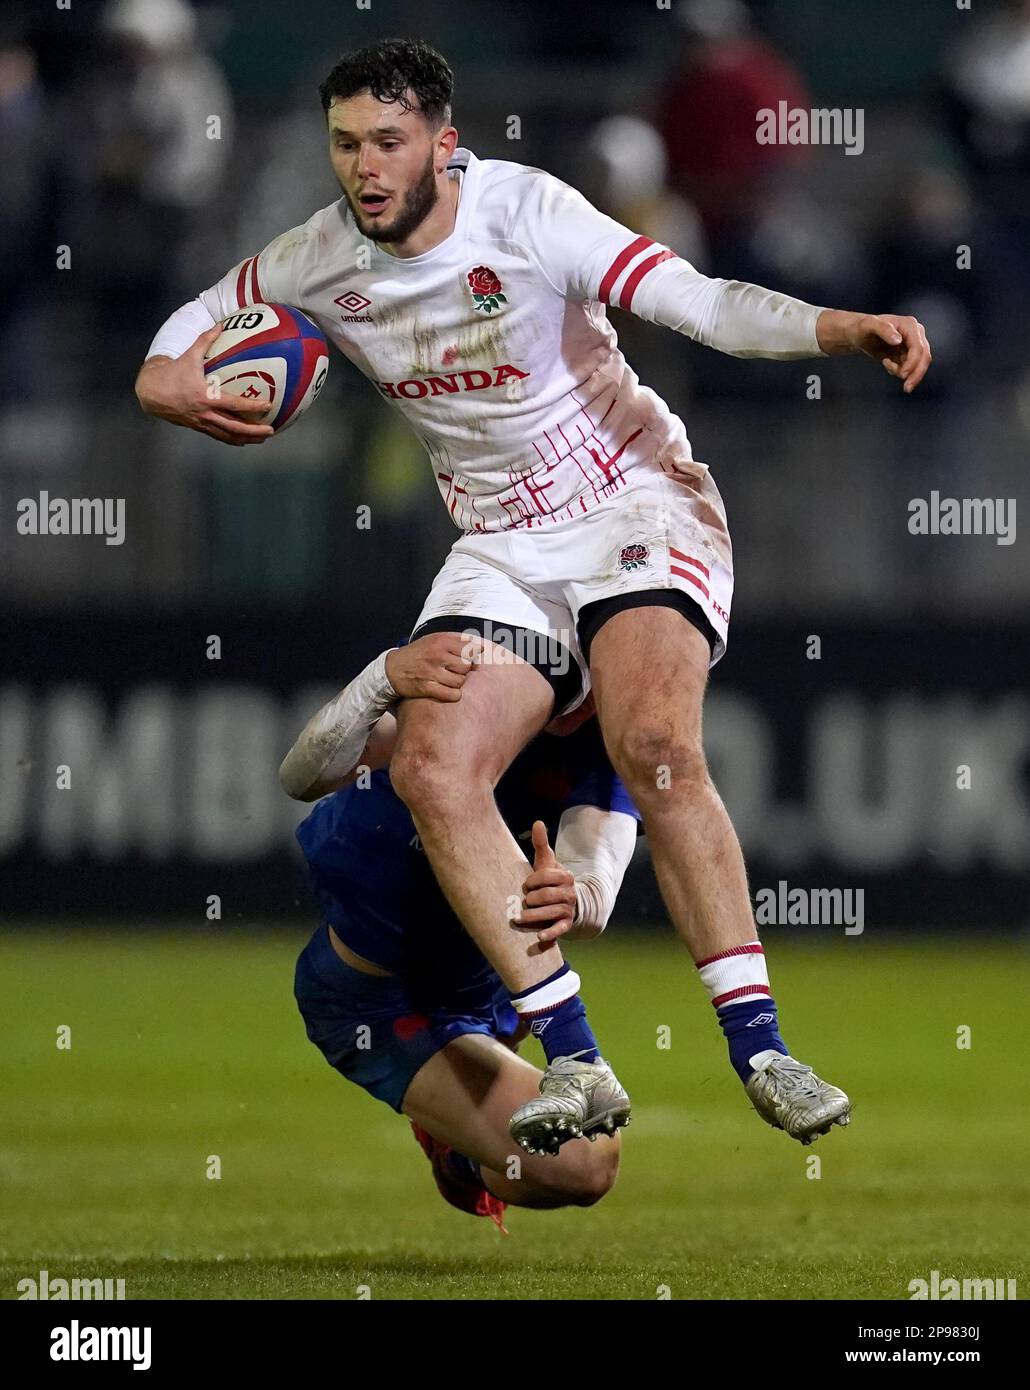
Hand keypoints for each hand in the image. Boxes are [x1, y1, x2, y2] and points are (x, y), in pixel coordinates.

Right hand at [134, 325, 274, 444]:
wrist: (150, 392)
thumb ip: (205, 340)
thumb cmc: (171, 373)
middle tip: (270, 430)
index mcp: (205, 397)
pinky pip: (218, 436)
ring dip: (246, 438)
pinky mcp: (197, 427)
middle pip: (234, 427)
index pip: (234, 404)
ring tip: (262, 439)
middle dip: (253, 431)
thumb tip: (219, 324)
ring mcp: (201, 423)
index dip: (252, 406)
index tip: (268, 405)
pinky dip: (232, 439)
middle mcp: (205, 413)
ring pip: (227, 435)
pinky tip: (243, 440)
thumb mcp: (189, 355)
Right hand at [385, 632, 482, 702]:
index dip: (473, 656)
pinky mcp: (426, 687)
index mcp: (441, 641)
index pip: (471, 649)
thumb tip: (482, 645)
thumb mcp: (435, 639)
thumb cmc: (418, 653)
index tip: (469, 659)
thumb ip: (457, 640)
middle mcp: (437, 655)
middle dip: (464, 671)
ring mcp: (431, 672)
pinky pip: (451, 694)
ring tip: (448, 680)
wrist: (392, 668)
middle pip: (467, 667)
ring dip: (457, 683)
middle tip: (454, 671)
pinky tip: (448, 691)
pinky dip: (453, 695)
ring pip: (460, 681)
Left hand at [511, 820, 577, 942]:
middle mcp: (569, 892)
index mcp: (565, 876)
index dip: (532, 881)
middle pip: (545, 896)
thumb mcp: (546, 863)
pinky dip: (550, 933)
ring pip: (550, 912)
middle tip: (524, 901)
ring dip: (533, 916)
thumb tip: (537, 822)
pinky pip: (559, 929)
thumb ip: (541, 844)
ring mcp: (568, 909)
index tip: (526, 884)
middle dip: (531, 899)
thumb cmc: (550, 880)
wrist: (567, 902)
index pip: (545, 877)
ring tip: (519, 918)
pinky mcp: (566, 924)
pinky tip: (540, 937)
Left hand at [816, 309, 931, 393]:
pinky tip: (886, 363)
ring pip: (918, 365)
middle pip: (924, 357)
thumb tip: (898, 340)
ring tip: (886, 364)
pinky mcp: (907, 354)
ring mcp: (912, 345)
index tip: (902, 375)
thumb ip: (883, 329)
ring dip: (904, 372)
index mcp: (910, 325)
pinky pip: (909, 368)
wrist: (857, 334)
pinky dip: (899, 371)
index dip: (913, 363)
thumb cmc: (861, 327)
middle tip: (906, 389)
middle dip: (916, 374)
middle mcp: (915, 334)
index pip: (919, 347)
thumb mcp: (868, 325)